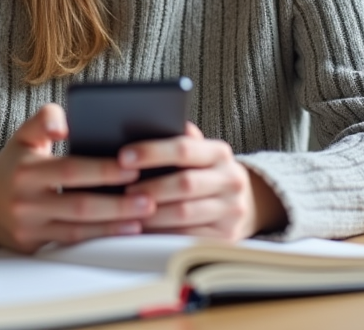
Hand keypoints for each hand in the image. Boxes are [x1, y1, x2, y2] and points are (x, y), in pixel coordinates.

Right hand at [0, 104, 156, 252]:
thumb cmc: (15, 163)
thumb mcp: (24, 135)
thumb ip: (45, 118)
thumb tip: (67, 121)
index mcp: (27, 169)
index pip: (70, 170)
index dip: (102, 170)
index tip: (133, 167)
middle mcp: (26, 200)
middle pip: (78, 205)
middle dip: (117, 203)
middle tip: (150, 197)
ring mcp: (29, 227)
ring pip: (78, 229)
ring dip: (114, 224)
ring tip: (145, 215)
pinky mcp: (33, 246)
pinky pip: (71, 243)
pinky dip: (100, 238)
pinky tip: (125, 231)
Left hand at [122, 123, 285, 239]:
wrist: (241, 205)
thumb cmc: (205, 174)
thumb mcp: (199, 153)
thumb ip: (178, 141)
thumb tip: (144, 126)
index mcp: (220, 153)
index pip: (184, 148)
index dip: (152, 152)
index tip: (123, 157)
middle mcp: (231, 180)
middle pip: (184, 183)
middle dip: (149, 188)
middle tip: (122, 192)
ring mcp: (231, 210)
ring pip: (184, 213)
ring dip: (151, 214)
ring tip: (127, 212)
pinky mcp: (226, 237)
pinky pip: (187, 237)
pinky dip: (162, 233)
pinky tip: (143, 231)